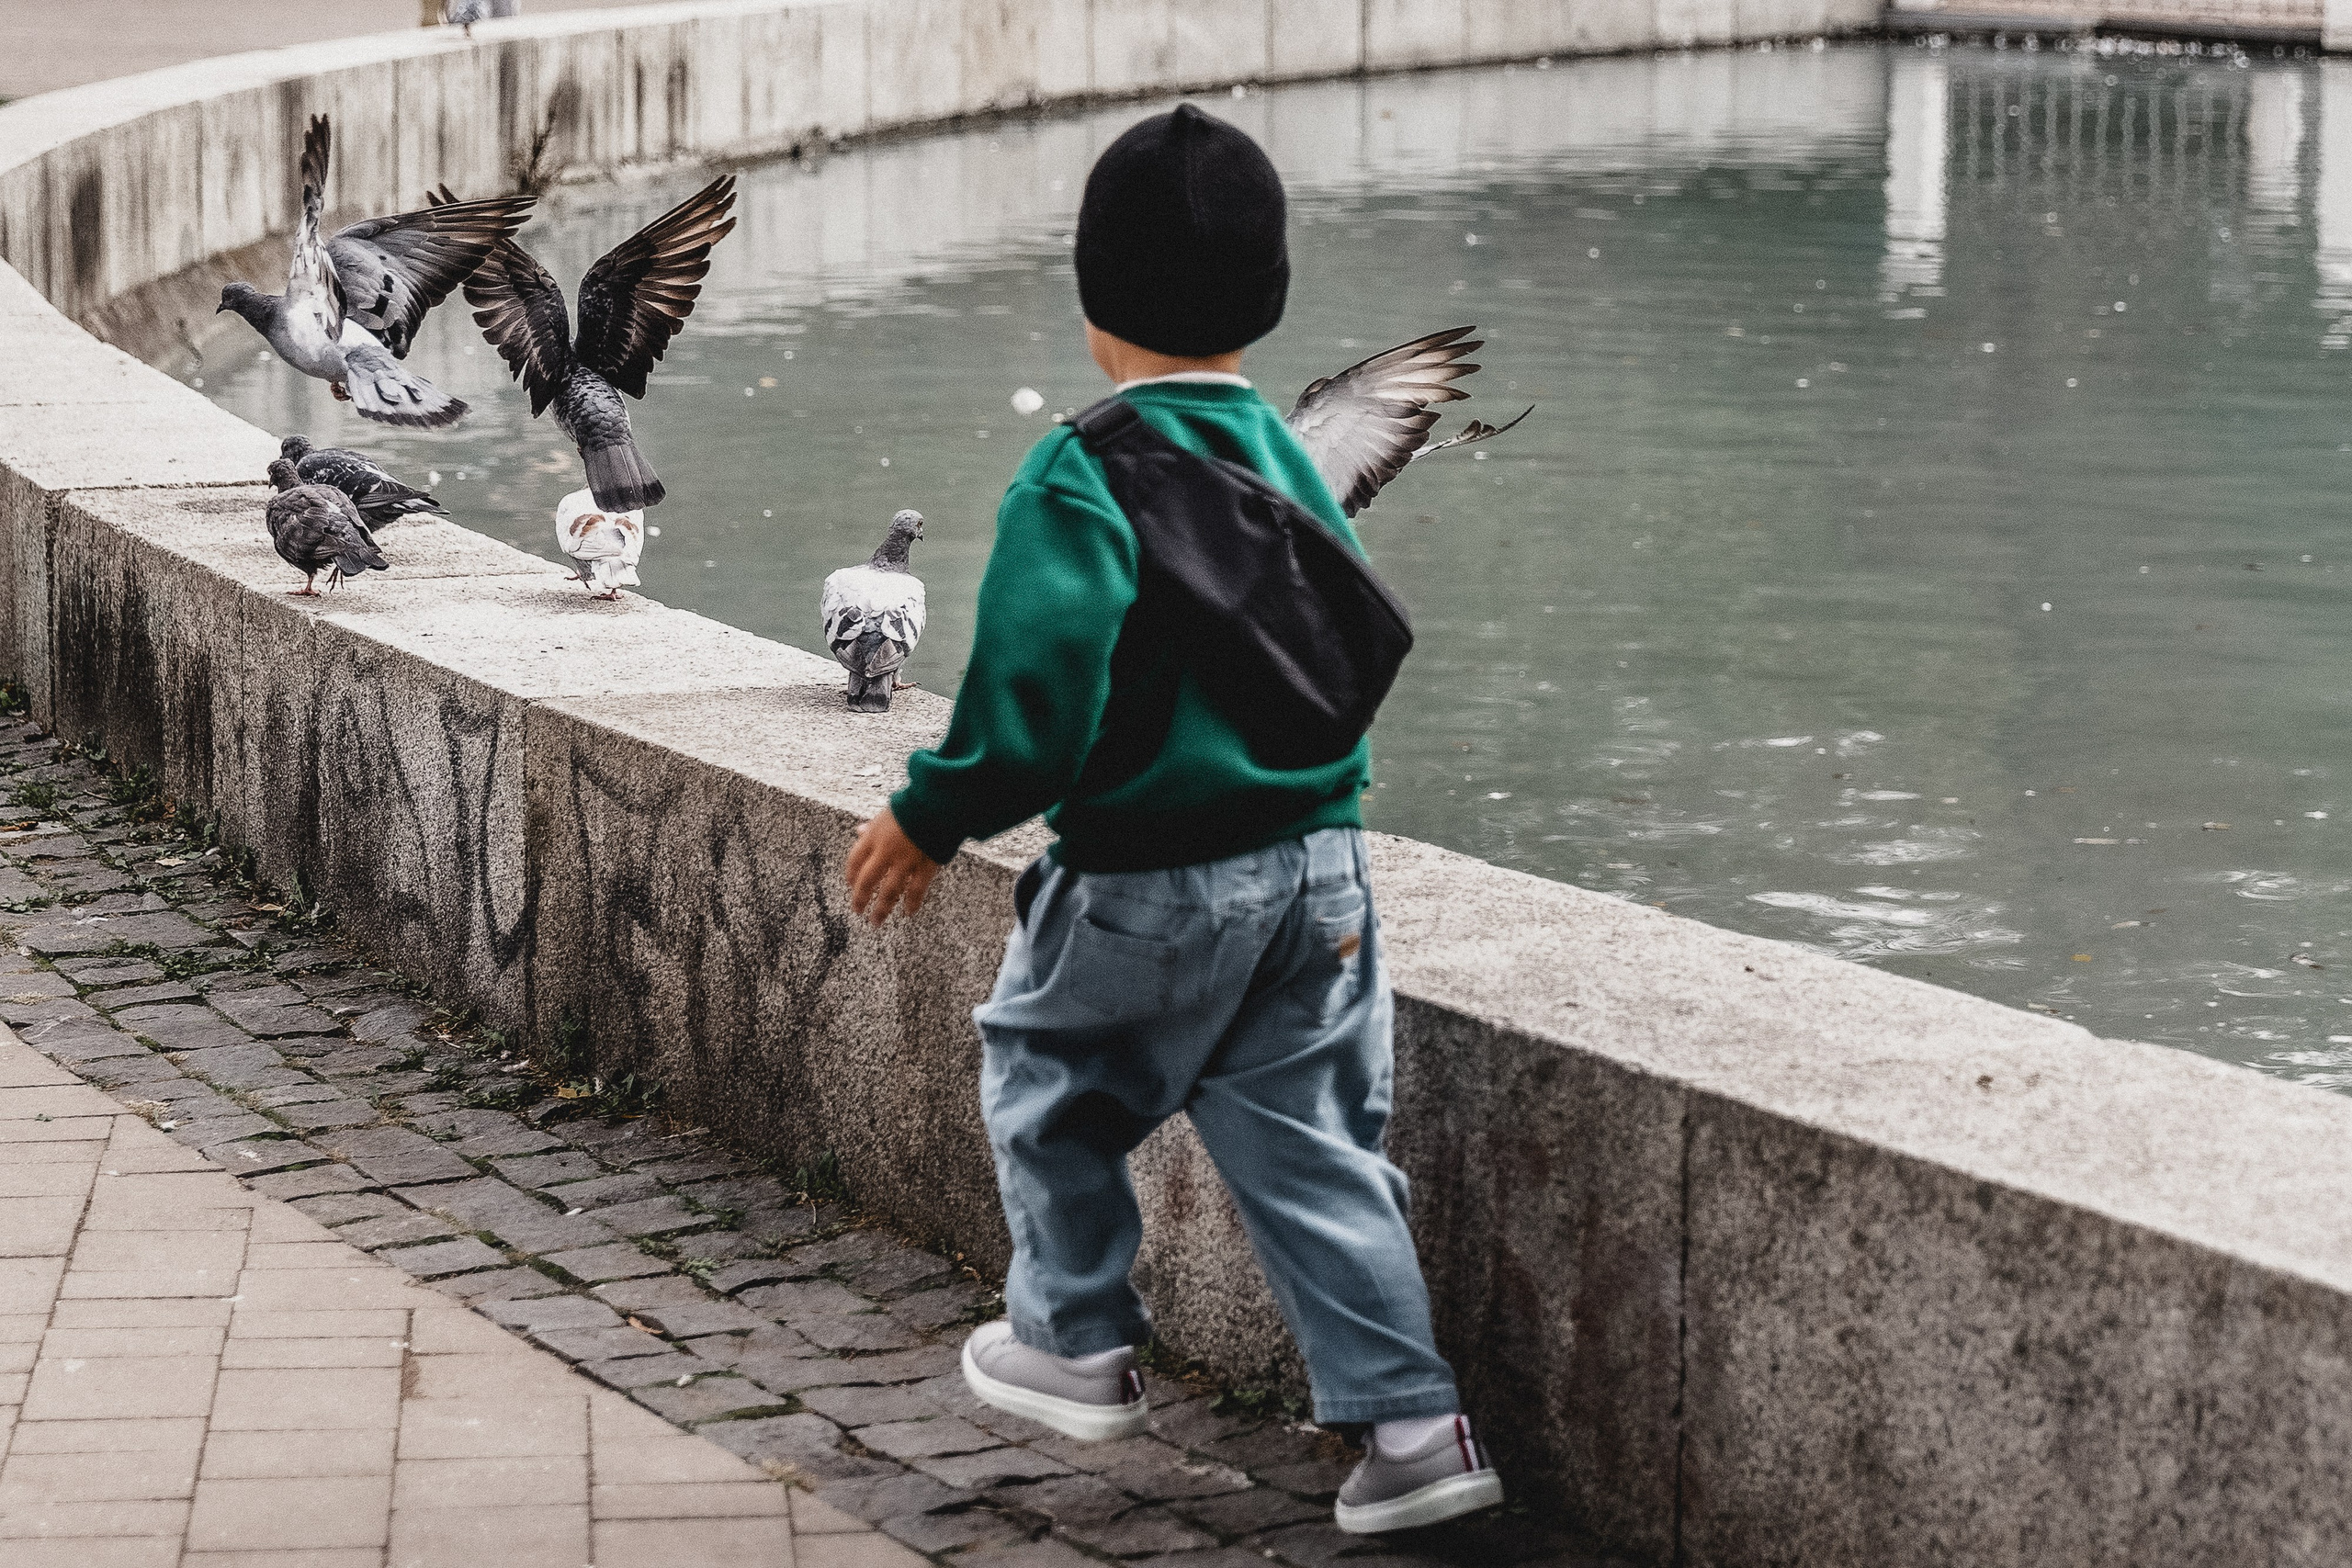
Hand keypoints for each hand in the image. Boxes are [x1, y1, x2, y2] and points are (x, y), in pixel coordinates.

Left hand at [846, 807, 940, 926]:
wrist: (938, 803)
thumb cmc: (914, 804)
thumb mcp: (887, 811)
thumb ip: (873, 825)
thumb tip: (860, 830)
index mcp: (874, 836)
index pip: (855, 860)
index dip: (850, 875)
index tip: (850, 884)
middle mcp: (886, 851)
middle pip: (867, 881)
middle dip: (860, 898)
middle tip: (857, 910)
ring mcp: (905, 861)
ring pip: (889, 891)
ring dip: (881, 909)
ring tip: (876, 921)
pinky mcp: (925, 867)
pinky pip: (916, 890)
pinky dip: (912, 903)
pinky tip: (908, 912)